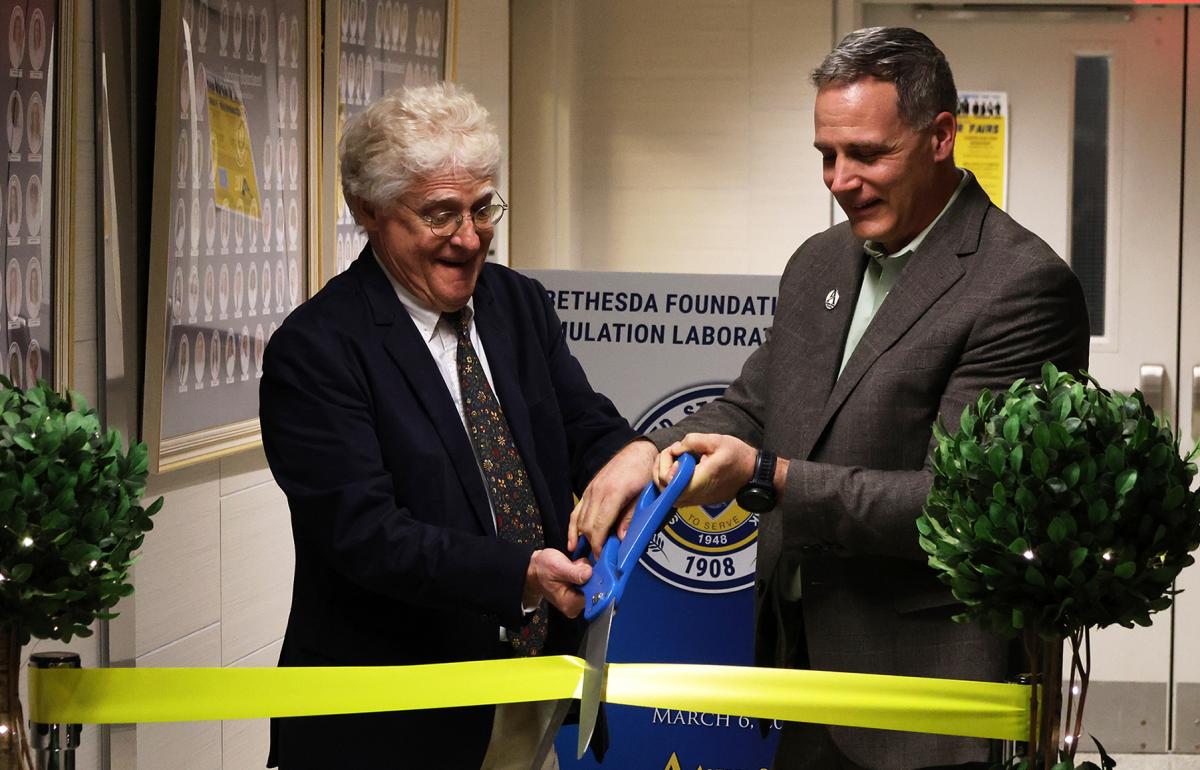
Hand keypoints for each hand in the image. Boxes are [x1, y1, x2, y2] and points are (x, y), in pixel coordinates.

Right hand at [524, 548, 592, 617]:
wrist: (535, 569)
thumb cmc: (543, 569)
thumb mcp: (557, 567)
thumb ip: (574, 573)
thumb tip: (590, 574)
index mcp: (569, 604)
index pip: (593, 595)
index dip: (594, 580)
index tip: (587, 569)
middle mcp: (574, 606)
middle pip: (595, 590)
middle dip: (589, 575)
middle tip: (575, 566)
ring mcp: (577, 601)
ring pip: (593, 585)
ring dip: (587, 573)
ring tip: (573, 567)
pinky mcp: (578, 595)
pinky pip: (589, 583)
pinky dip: (585, 574)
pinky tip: (575, 570)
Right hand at [569, 439, 656, 555]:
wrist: (637, 452)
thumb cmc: (643, 472)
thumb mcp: (643, 495)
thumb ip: (630, 517)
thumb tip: (621, 538)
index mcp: (613, 493)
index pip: (600, 525)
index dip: (599, 544)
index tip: (601, 558)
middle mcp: (597, 492)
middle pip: (587, 525)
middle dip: (591, 544)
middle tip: (599, 559)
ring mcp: (590, 490)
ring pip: (580, 519)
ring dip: (582, 537)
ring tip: (588, 553)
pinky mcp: (588, 490)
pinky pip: (577, 511)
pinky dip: (573, 527)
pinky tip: (572, 540)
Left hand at [655, 433, 757, 506]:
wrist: (753, 473)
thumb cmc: (738, 456)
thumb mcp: (716, 440)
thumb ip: (692, 441)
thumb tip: (676, 449)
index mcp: (701, 479)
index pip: (670, 481)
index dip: (666, 466)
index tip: (678, 454)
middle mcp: (697, 494)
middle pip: (664, 490)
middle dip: (660, 468)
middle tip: (671, 453)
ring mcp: (697, 500)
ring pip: (667, 495)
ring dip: (664, 475)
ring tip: (674, 459)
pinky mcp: (699, 501)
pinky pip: (676, 496)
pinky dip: (671, 482)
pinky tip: (678, 468)